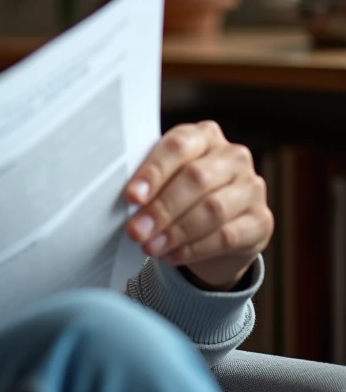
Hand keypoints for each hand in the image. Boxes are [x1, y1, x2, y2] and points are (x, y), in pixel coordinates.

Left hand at [124, 121, 272, 288]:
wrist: (214, 230)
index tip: (132, 196)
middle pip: (196, 179)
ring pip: (213, 209)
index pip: (178, 146)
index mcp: (203, 136)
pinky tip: (172, 255)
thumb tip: (128, 202)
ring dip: (176, 231)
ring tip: (150, 246)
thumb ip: (149, 184)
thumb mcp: (163, 182)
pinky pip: (227, 236)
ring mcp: (252, 187)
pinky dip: (195, 249)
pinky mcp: (262, 220)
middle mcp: (233, 156)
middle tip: (136, 231)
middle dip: (162, 208)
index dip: (154, 172)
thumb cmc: (179, 195)